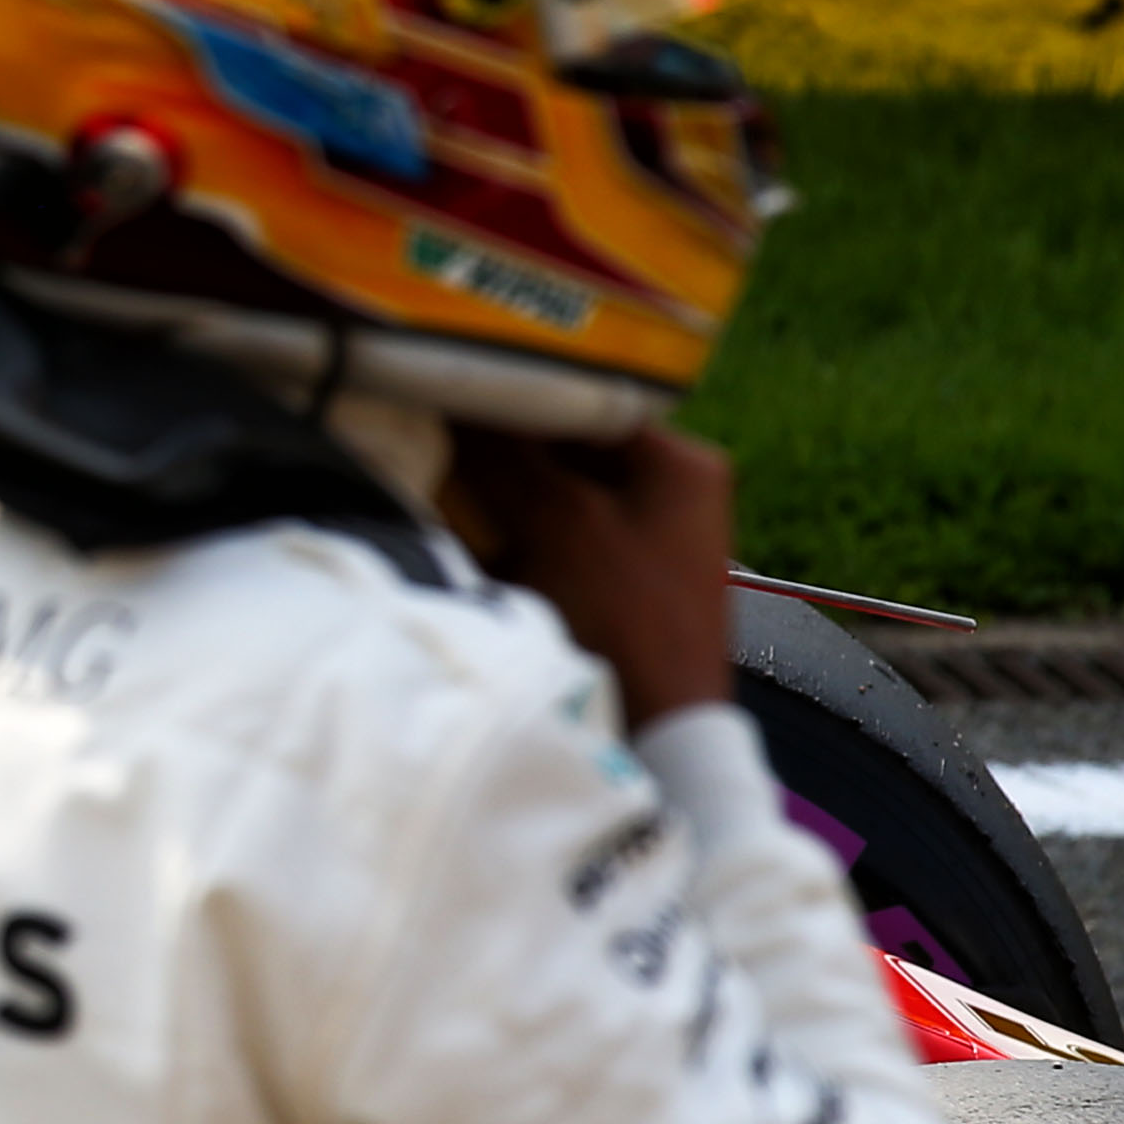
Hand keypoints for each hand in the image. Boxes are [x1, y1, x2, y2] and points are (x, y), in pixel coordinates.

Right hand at [453, 422, 740, 728]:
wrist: (658, 734)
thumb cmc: (625, 618)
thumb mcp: (561, 525)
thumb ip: (507, 459)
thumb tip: (456, 400)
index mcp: (680, 464)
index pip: (588, 398)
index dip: (521, 394)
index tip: (459, 389)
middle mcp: (672, 494)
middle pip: (568, 450)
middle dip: (505, 453)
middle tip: (442, 440)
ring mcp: (646, 543)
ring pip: (556, 497)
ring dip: (504, 500)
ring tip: (448, 490)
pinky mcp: (621, 587)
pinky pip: (558, 542)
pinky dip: (518, 541)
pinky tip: (475, 545)